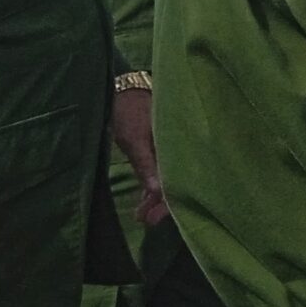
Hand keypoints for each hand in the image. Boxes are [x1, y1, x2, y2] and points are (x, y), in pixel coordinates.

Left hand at [110, 87, 168, 224]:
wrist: (123, 86)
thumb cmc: (130, 109)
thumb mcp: (134, 139)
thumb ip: (146, 164)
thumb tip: (156, 191)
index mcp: (180, 143)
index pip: (181, 178)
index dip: (169, 200)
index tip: (155, 218)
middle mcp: (181, 146)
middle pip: (178, 180)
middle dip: (163, 203)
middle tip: (146, 220)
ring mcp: (172, 147)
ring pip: (170, 176)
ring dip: (157, 196)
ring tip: (142, 214)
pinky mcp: (163, 147)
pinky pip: (163, 169)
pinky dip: (155, 184)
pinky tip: (146, 198)